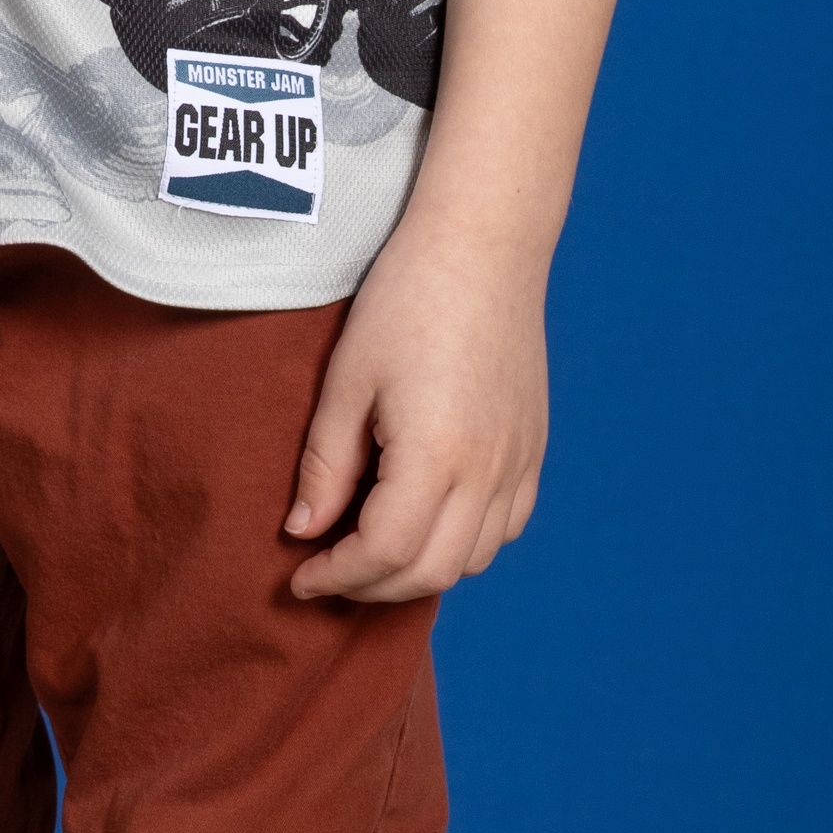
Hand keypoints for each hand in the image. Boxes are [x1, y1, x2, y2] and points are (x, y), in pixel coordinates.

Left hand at [284, 219, 547, 601]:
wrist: (482, 246)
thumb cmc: (406, 299)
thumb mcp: (348, 378)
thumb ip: (326, 464)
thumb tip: (302, 530)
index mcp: (436, 455)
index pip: (384, 553)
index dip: (336, 576)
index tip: (299, 576)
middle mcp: (486, 472)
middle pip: (430, 571)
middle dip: (371, 587)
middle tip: (327, 571)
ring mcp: (517, 462)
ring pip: (473, 559)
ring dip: (419, 570)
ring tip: (372, 549)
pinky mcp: (533, 448)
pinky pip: (506, 527)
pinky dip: (466, 545)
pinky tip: (431, 522)